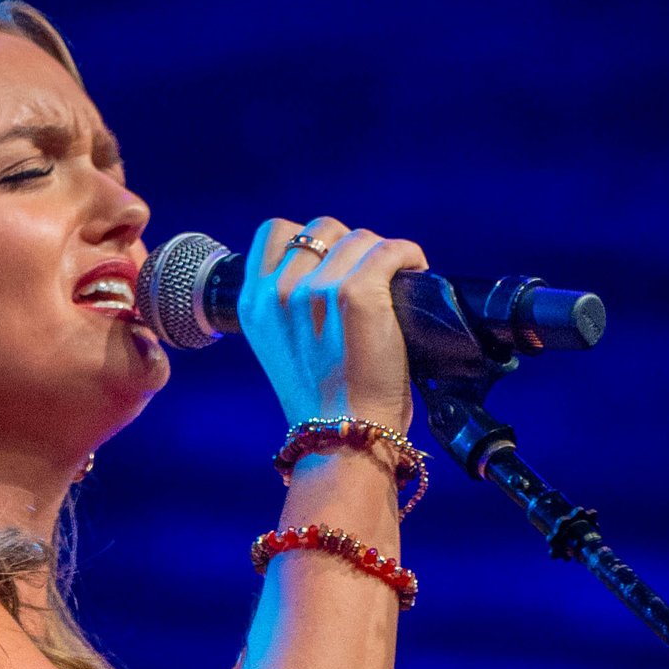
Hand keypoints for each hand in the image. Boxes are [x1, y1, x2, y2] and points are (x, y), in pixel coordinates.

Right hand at [236, 215, 427, 438]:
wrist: (344, 440)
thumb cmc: (323, 401)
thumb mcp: (282, 348)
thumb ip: (289, 304)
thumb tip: (327, 267)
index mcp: (253, 304)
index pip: (276, 232)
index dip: (311, 241)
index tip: (333, 266)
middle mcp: (279, 292)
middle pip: (323, 229)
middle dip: (350, 248)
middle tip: (370, 280)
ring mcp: (317, 291)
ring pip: (360, 238)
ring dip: (382, 255)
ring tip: (395, 283)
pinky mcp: (357, 294)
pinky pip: (390, 249)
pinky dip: (409, 257)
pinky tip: (415, 274)